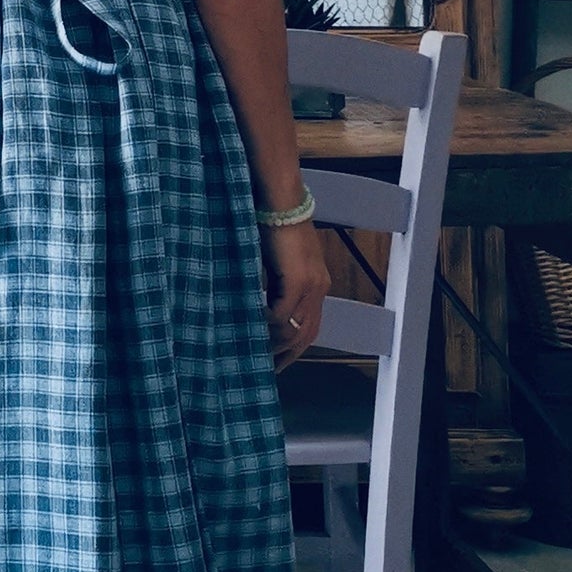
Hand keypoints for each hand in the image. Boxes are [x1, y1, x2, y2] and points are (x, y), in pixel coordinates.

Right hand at [260, 218, 330, 371]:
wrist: (280, 201)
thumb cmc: (273, 225)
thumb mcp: (276, 262)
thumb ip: (274, 284)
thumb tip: (258, 307)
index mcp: (317, 283)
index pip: (311, 326)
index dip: (294, 347)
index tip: (276, 360)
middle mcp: (319, 288)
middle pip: (306, 335)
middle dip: (287, 355)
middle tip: (267, 369)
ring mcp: (311, 285)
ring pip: (295, 330)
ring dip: (274, 344)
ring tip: (255, 351)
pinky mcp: (298, 281)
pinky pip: (282, 316)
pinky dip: (267, 326)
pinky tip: (251, 327)